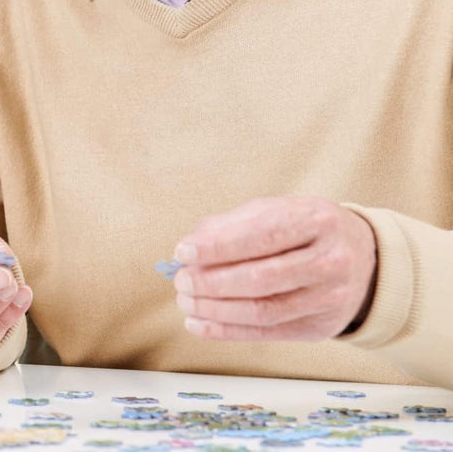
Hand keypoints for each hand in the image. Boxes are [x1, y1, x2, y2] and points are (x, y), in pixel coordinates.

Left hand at [171, 196, 376, 341]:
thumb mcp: (275, 210)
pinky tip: (199, 325)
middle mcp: (330, 261)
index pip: (261, 237)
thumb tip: (188, 248)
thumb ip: (230, 225)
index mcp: (316, 220)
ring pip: (263, 311)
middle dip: (212, 282)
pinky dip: (227, 331)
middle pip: (261, 279)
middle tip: (181, 281)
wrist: (362, 256)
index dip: (218, 248)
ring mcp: (330, 298)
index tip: (183, 252)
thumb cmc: (305, 228)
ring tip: (186, 302)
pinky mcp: (322, 327)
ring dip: (215, 310)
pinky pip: (268, 333)